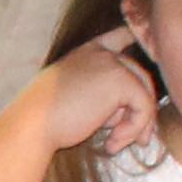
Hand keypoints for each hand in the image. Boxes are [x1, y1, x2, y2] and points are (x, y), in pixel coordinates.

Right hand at [11, 25, 163, 167]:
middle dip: (141, 109)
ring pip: (145, 93)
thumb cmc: (45, 120)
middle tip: (138, 139)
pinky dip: (134, 129)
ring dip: (137, 125)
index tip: (150, 56)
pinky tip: (112, 144)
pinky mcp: (120, 81)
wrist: (31, 125)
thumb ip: (101, 95)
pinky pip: (144, 107)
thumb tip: (130, 112)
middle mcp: (101, 52)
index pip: (121, 36)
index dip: (137, 42)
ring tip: (115, 144)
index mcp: (86, 52)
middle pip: (140, 75)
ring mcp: (112, 63)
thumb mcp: (74, 97)